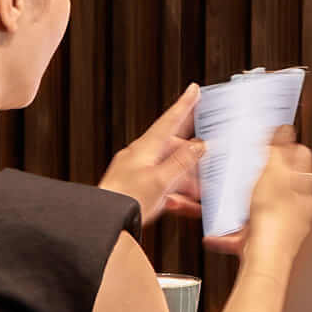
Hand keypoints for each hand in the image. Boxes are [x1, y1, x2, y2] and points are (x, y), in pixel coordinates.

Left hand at [100, 85, 204, 228]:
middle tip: (207, 161)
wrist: (103, 222)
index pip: (169, 120)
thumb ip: (181, 162)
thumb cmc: (124, 200)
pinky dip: (176, 195)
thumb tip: (198, 146)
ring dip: (186, 181)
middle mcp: (140, 157)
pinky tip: (186, 205)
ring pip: (170, 171)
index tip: (193, 90)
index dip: (184, 104)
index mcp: (145, 148)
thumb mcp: (161, 180)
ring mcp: (138, 173)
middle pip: (173, 149)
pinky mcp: (137, 190)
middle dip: (192, 158)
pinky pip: (162, 188)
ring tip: (200, 192)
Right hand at [241, 128, 311, 264]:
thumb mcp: (274, 173)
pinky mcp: (265, 239)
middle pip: (283, 181)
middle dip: (265, 173)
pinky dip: (233, 230)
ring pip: (265, 205)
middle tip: (251, 166)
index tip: (275, 139)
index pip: (302, 158)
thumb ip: (279, 151)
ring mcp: (282, 224)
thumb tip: (286, 129)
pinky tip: (220, 231)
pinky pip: (246, 230)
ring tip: (234, 197)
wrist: (265, 258)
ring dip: (248, 201)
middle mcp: (298, 207)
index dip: (289, 145)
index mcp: (304, 188)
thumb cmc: (275, 219)